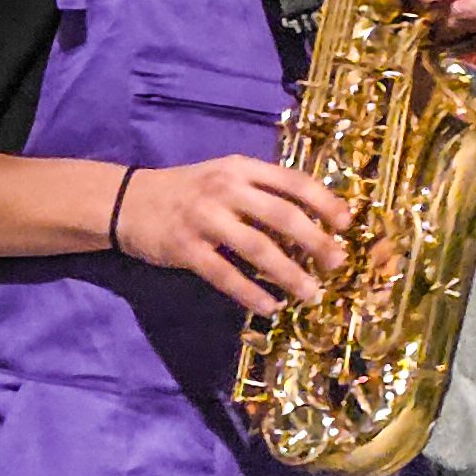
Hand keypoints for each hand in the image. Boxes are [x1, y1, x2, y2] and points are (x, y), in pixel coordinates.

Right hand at [116, 152, 349, 317]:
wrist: (127, 201)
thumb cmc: (187, 191)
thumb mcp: (224, 178)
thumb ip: (261, 192)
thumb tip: (313, 222)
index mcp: (241, 168)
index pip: (292, 181)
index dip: (324, 202)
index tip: (348, 224)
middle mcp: (225, 189)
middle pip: (281, 215)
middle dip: (315, 241)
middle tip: (338, 264)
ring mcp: (204, 218)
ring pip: (257, 248)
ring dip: (288, 273)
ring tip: (310, 294)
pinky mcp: (185, 248)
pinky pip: (224, 274)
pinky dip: (250, 293)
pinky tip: (269, 307)